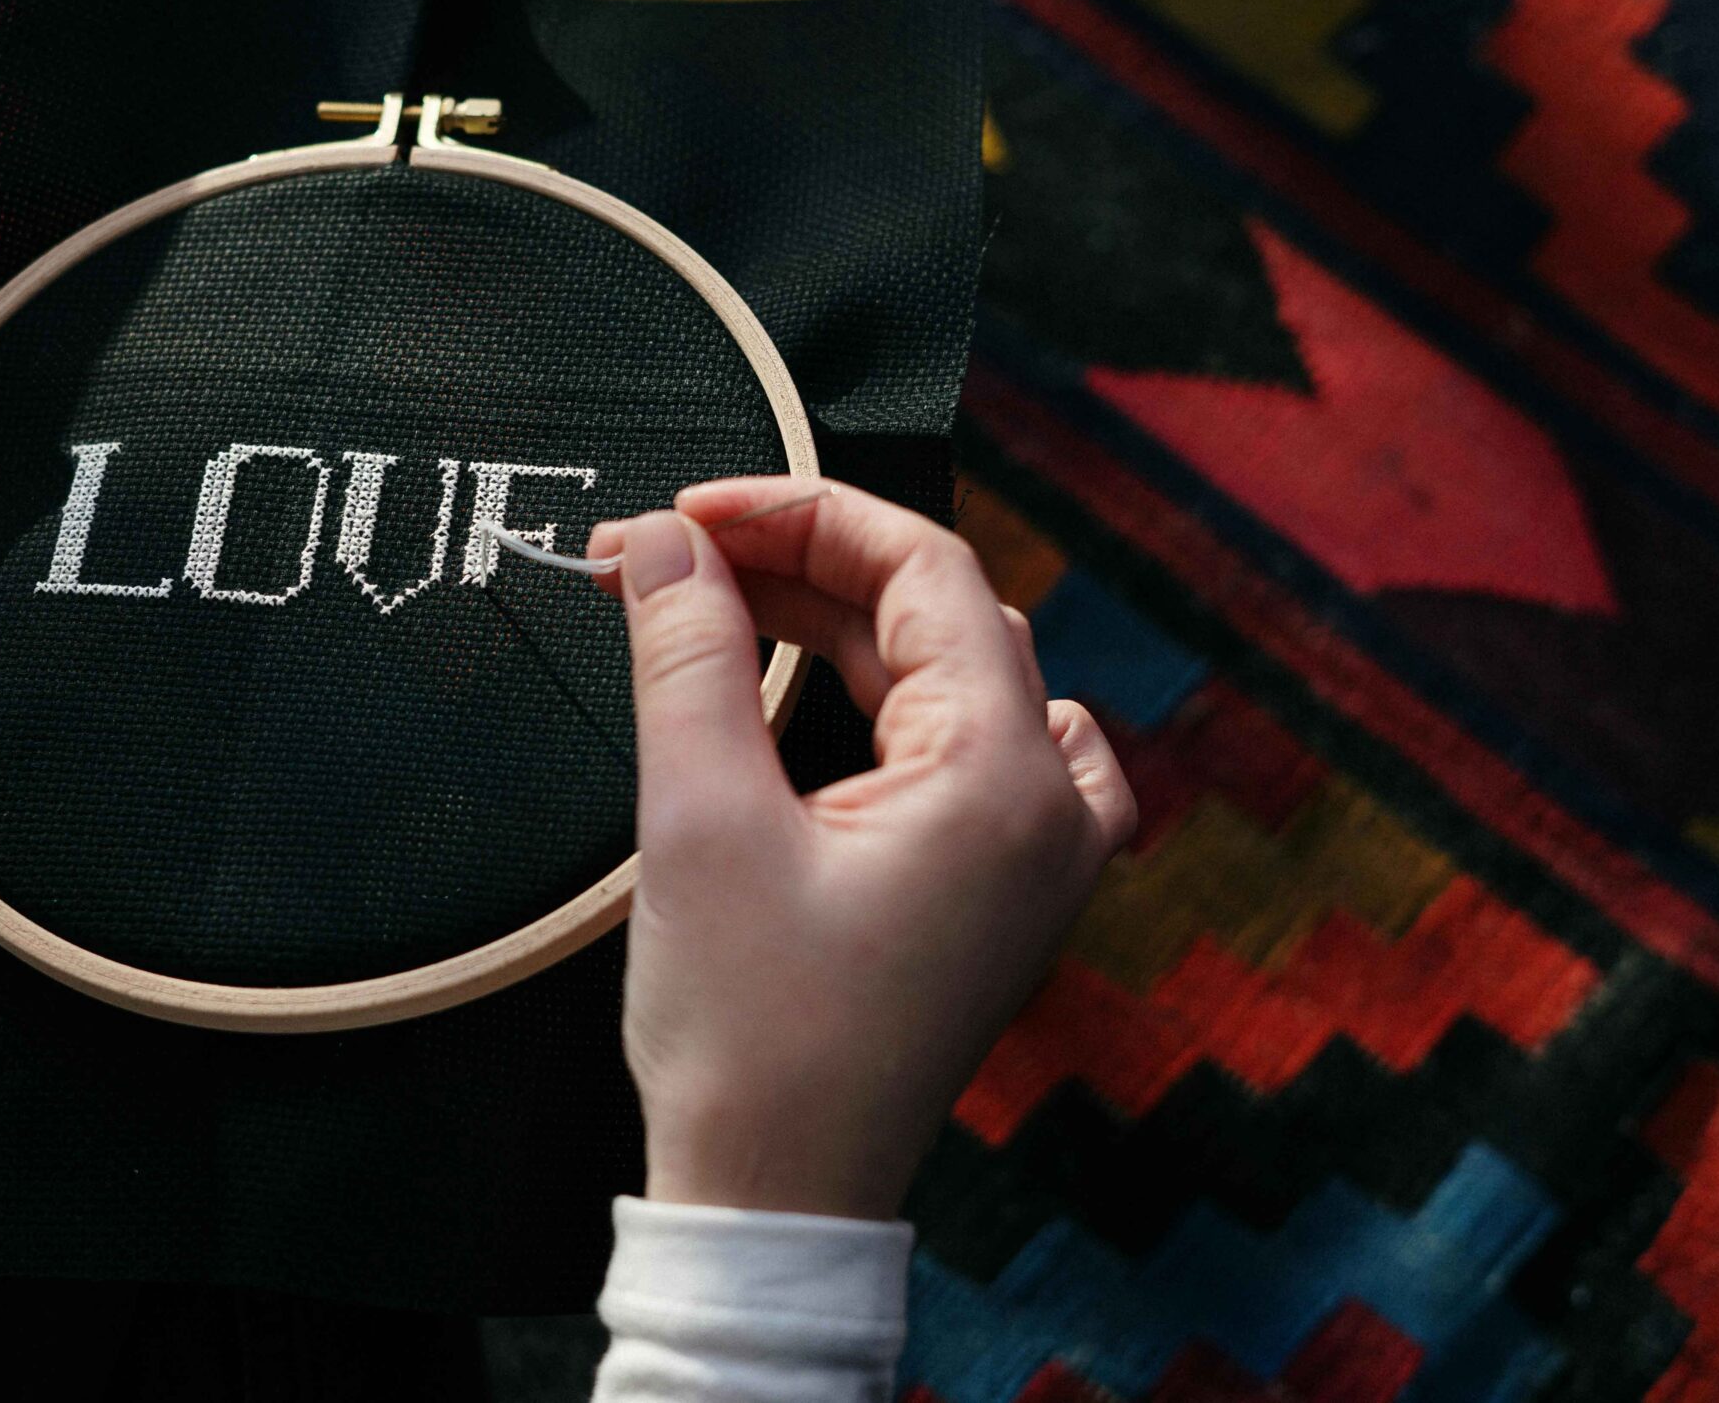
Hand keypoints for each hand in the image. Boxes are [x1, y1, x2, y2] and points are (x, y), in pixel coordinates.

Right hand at [586, 478, 1135, 1221]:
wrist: (774, 1203)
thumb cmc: (753, 1042)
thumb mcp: (702, 824)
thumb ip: (689, 659)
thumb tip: (668, 545)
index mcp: (1006, 778)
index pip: (923, 571)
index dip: (800, 515)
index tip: (688, 514)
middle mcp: (1049, 807)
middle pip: (939, 617)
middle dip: (799, 570)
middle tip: (670, 562)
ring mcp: (1034, 857)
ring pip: (950, 676)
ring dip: (837, 629)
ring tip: (718, 608)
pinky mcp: (996, 894)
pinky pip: (962, 746)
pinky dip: (880, 698)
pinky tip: (817, 689)